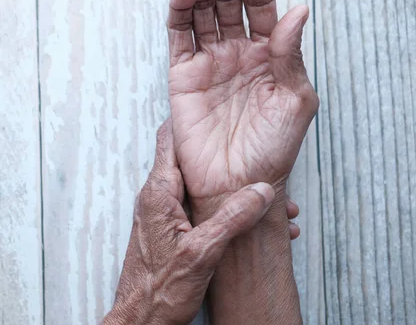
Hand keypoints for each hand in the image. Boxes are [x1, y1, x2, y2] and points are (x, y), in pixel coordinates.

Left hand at [103, 119, 276, 324]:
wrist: (142, 318)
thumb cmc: (159, 290)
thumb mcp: (201, 253)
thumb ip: (231, 219)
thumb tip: (260, 190)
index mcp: (159, 193)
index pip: (171, 140)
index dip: (193, 122)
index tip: (218, 111)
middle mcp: (159, 197)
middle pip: (194, 162)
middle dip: (229, 162)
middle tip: (262, 160)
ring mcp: (166, 212)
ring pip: (203, 186)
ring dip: (235, 191)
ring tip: (272, 203)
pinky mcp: (174, 227)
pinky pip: (203, 207)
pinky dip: (227, 210)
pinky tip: (255, 223)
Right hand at [167, 0, 318, 220]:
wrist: (237, 184)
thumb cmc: (272, 149)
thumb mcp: (295, 101)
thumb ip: (290, 55)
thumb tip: (297, 11)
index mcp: (268, 54)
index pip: (261, 4)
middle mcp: (237, 52)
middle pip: (228, 0)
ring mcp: (208, 62)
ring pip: (201, 12)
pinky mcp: (182, 76)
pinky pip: (179, 38)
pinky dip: (179, 14)